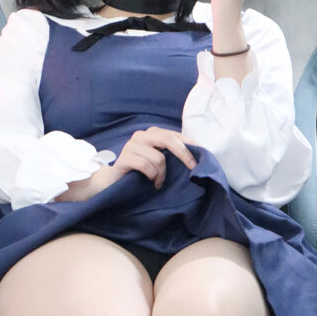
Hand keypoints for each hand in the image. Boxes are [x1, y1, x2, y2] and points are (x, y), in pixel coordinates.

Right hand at [54, 127, 196, 201]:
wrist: (113, 181)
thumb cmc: (140, 172)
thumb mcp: (159, 161)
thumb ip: (171, 154)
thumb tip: (196, 155)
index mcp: (152, 134)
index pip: (175, 135)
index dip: (190, 145)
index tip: (203, 156)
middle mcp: (141, 136)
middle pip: (167, 139)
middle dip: (183, 154)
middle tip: (192, 168)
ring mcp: (131, 145)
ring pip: (158, 158)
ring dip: (161, 174)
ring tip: (158, 182)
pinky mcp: (124, 158)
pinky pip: (145, 166)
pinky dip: (151, 176)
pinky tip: (149, 181)